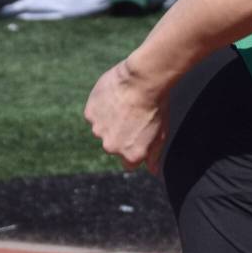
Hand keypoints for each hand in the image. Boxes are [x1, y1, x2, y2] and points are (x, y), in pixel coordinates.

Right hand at [84, 59, 166, 174]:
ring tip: (124, 105)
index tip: (139, 137)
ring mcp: (99, 130)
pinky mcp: (90, 114)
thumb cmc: (157, 108)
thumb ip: (154, 156)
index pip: (129, 163)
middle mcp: (112, 147)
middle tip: (133, 117)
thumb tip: (153, 171)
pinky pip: (94, 114)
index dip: (134, 149)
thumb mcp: (161, 134)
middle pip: (114, 145)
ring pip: (102, 129)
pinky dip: (101, 108)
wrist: (143, 81)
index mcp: (131, 155)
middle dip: (121, 135)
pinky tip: (114, 98)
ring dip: (110, 121)